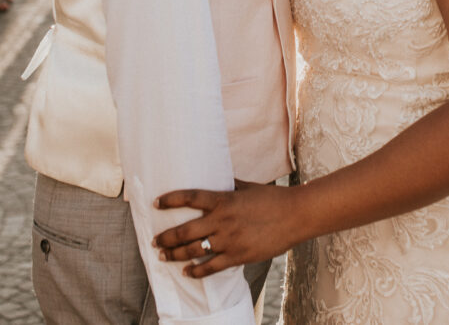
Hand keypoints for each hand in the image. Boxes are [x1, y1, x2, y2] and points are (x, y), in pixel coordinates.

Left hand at [153, 181, 298, 277]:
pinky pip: (211, 267)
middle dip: (166, 237)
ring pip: (193, 251)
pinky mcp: (238, 256)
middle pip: (185, 231)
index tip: (156, 203)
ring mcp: (229, 240)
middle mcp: (222, 221)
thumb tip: (215, 177)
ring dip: (175, 255)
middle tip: (154, 241)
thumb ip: (228, 184)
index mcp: (223, 199)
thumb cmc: (271, 198)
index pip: (189, 197)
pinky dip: (196, 271)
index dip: (170, 200)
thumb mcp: (247, 186)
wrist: (294, 216)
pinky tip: (187, 272)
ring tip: (163, 256)